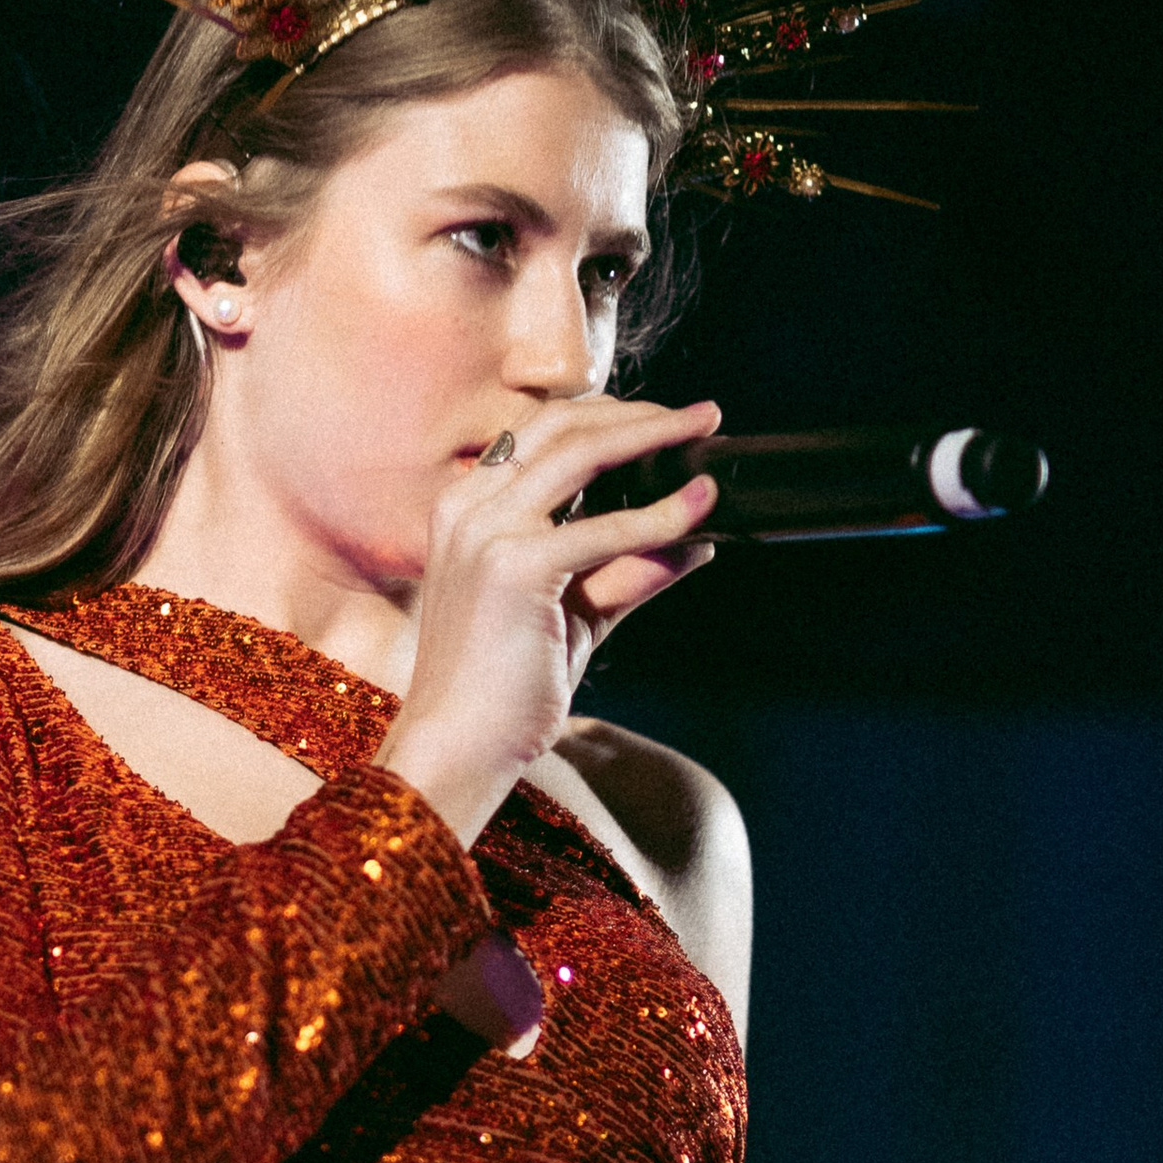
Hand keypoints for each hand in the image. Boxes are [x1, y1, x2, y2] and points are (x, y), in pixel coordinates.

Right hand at [377, 396, 719, 845]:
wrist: (459, 748)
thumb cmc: (506, 688)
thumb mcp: (576, 614)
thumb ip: (626, 570)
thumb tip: (697, 540)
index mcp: (466, 507)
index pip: (542, 434)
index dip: (608, 418)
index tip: (664, 421)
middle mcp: (468, 506)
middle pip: (562, 427)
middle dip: (638, 413)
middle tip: (700, 415)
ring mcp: (485, 531)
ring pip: (582, 454)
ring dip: (652, 436)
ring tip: (703, 433)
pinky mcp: (514, 567)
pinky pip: (605, 529)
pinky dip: (659, 516)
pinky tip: (697, 510)